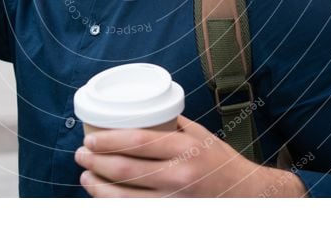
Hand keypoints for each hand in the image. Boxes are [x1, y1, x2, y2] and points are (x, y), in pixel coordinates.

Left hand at [74, 115, 305, 196]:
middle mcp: (180, 176)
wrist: (249, 196)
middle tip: (80, 155)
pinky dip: (115, 207)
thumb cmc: (222, 162)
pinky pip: (136, 214)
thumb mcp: (200, 134)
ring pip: (125, 199)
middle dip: (96, 163)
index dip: (108, 141)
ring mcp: (175, 202)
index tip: (90, 139)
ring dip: (99, 188)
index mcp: (186, 149)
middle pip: (126, 171)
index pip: (138, 142)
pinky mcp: (173, 219)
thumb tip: (138, 112)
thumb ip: (170, 124)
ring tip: (86, 178)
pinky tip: (104, 200)